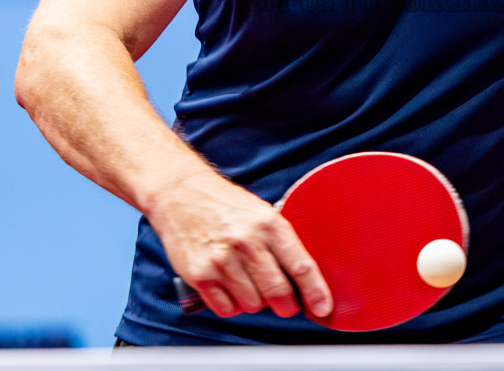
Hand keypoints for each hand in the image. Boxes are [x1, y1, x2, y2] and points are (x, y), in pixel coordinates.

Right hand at [146, 168, 331, 319]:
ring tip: (246, 280)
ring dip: (255, 301)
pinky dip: (232, 305)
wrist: (180, 193)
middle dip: (286, 305)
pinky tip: (228, 285)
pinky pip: (227, 309)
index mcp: (269, 224)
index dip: (315, 292)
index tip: (323, 308)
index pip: (300, 266)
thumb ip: (280, 242)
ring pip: (253, 305)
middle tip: (285, 302)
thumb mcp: (261, 212)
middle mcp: (247, 242)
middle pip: (278, 292)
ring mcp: (222, 260)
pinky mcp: (200, 275)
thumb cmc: (225, 205)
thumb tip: (303, 278)